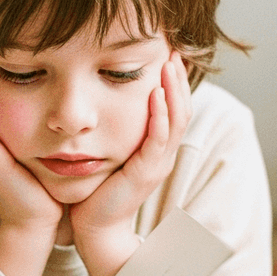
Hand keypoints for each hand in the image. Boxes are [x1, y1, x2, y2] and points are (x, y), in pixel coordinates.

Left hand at [70, 52, 192, 275]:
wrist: (95, 227)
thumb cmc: (96, 189)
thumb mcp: (110, 152)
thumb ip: (114, 129)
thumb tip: (103, 100)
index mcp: (156, 148)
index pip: (173, 108)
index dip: (173, 81)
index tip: (168, 53)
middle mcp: (163, 154)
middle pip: (181, 109)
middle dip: (178, 78)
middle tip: (176, 49)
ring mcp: (158, 163)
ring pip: (176, 120)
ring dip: (173, 90)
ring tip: (170, 64)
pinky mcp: (147, 172)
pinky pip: (158, 139)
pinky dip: (160, 115)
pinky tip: (156, 94)